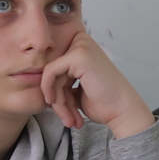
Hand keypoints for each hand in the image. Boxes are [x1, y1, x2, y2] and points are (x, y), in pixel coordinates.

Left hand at [39, 30, 153, 138]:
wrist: (122, 111)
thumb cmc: (104, 103)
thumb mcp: (76, 90)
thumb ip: (60, 82)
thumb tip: (36, 82)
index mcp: (82, 47)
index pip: (56, 67)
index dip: (57, 91)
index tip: (65, 111)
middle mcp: (82, 41)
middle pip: (53, 70)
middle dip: (58, 98)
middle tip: (68, 118)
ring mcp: (81, 46)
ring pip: (51, 75)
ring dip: (58, 102)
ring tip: (70, 118)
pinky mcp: (78, 55)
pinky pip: (50, 72)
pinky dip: (51, 91)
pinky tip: (61, 107)